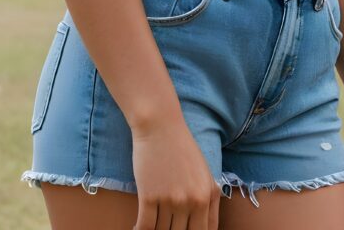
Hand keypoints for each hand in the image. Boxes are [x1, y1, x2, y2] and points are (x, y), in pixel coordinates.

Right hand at [131, 115, 220, 229]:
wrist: (159, 125)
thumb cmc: (181, 147)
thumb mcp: (204, 173)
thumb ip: (208, 200)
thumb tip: (204, 228)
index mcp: (208, 196)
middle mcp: (192, 200)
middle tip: (165, 226)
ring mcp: (170, 199)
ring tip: (153, 225)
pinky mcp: (149, 196)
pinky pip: (145, 228)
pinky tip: (135, 229)